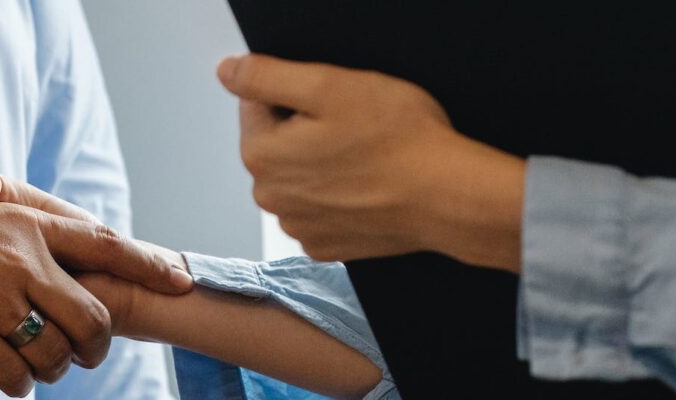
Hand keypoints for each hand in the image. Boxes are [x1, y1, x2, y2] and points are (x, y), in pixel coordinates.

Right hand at [0, 188, 192, 395]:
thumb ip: (41, 227)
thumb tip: (92, 243)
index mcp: (33, 226)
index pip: (106, 245)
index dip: (147, 266)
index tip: (182, 280)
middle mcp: (22, 261)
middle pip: (90, 318)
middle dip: (98, 345)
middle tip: (92, 352)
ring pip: (52, 353)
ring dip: (55, 367)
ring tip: (49, 364)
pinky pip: (10, 371)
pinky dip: (16, 379)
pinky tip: (13, 372)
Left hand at [217, 54, 525, 270]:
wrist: (448, 197)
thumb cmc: (397, 139)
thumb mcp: (328, 85)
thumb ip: (265, 76)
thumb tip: (227, 72)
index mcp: (260, 154)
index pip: (257, 104)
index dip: (297, 95)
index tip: (333, 103)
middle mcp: (270, 197)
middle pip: (277, 143)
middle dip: (307, 130)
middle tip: (354, 128)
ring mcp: (298, 226)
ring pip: (299, 176)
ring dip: (322, 164)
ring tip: (364, 159)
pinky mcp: (326, 246)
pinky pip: (320, 209)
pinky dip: (338, 197)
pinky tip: (366, 188)